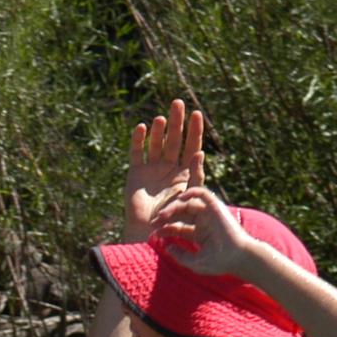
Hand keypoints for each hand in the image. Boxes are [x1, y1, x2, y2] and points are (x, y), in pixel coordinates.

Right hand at [124, 100, 204, 239]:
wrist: (151, 233)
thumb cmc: (175, 219)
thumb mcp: (190, 195)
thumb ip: (195, 175)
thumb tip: (200, 152)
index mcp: (185, 173)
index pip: (192, 146)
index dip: (194, 130)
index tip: (197, 113)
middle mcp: (169, 168)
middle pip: (174, 140)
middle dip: (177, 123)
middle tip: (178, 104)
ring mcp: (152, 170)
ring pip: (156, 144)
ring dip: (159, 130)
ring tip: (162, 118)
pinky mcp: (136, 174)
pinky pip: (137, 153)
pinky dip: (138, 140)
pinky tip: (142, 127)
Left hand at [150, 185, 256, 276]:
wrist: (237, 257)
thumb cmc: (219, 263)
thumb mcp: (194, 262)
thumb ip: (179, 255)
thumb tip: (166, 247)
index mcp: (199, 235)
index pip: (178, 229)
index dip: (165, 230)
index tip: (153, 234)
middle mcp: (203, 223)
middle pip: (180, 215)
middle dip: (166, 217)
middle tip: (154, 222)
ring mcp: (209, 214)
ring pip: (187, 204)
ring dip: (173, 207)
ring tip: (162, 215)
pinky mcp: (215, 207)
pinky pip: (202, 193)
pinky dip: (190, 193)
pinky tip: (179, 199)